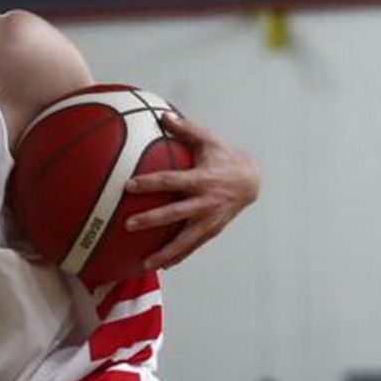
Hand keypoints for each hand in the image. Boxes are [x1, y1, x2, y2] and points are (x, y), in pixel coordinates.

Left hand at [124, 110, 259, 269]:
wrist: (251, 180)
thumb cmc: (224, 157)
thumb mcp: (208, 140)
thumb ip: (184, 128)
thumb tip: (161, 114)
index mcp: (202, 179)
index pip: (171, 181)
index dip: (150, 183)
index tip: (128, 186)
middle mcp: (205, 202)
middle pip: (175, 213)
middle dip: (152, 220)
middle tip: (128, 225)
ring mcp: (210, 219)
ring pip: (185, 239)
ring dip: (165, 252)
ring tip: (144, 264)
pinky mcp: (213, 230)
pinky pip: (193, 246)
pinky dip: (178, 256)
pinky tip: (161, 266)